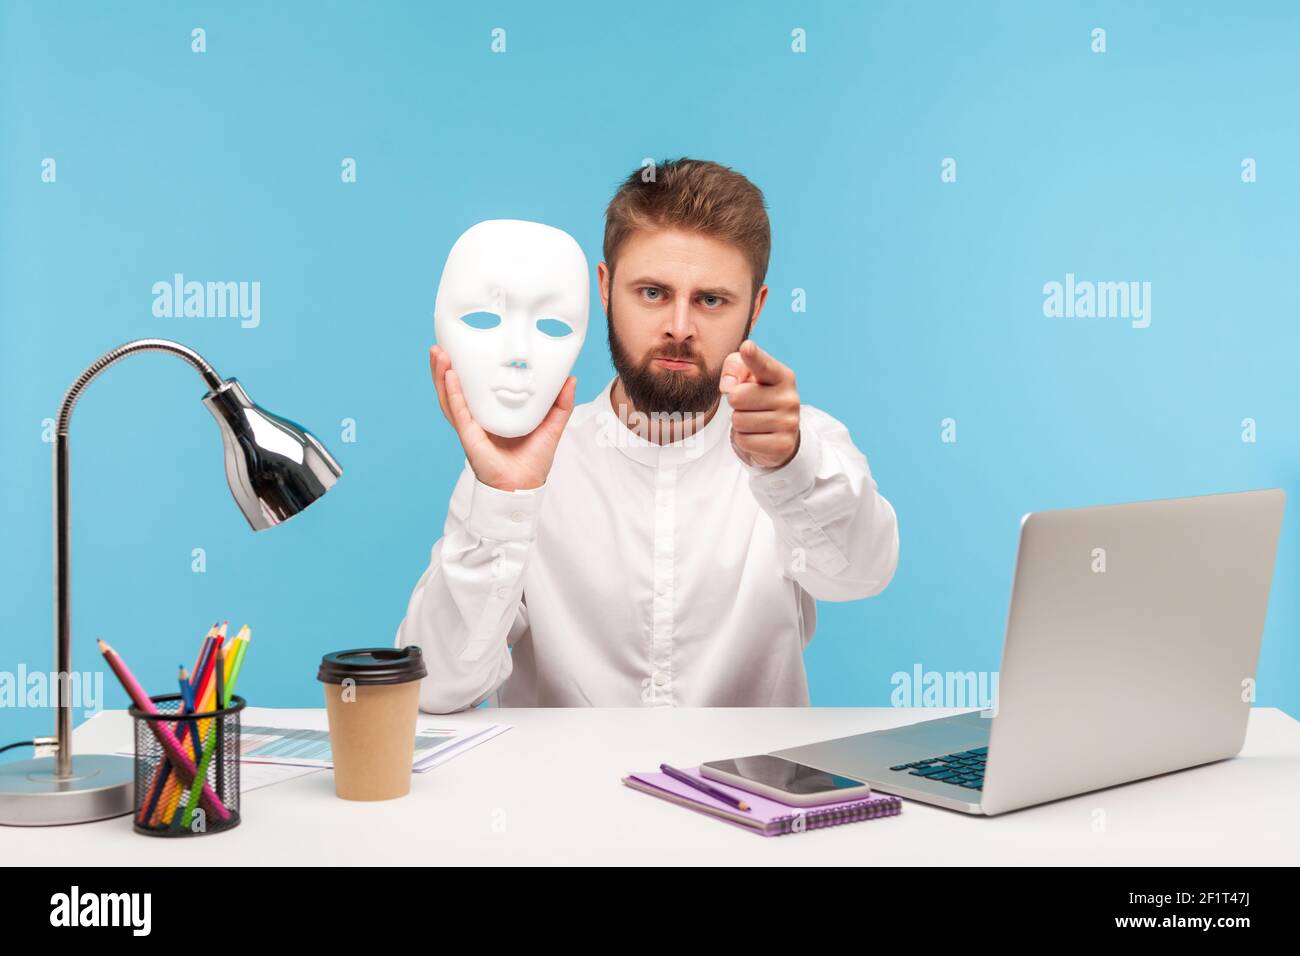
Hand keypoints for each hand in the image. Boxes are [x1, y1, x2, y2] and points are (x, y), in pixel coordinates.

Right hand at [429, 345, 575, 491]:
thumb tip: (570, 378)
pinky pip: (459, 412)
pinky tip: (449, 377)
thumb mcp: (552, 425)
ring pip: (448, 397)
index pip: (474, 385)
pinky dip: (453, 394)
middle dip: (444, 366)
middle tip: (441, 344)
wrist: (525, 487)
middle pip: (453, 388)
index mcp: (491, 413)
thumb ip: (560, 403)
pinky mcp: (469, 437)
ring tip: (438, 353)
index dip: (465, 366)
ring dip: (441, 375)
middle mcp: (476, 418)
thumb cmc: (533, 460)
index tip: (461, 345)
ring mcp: (470, 427)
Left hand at [719, 340, 800, 469]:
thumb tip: (728, 386)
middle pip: (737, 397)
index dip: (753, 357)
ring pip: (738, 421)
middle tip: (749, 406)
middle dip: (735, 403)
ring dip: (739, 423)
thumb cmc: (757, 397)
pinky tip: (757, 435)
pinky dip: (744, 439)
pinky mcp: (783, 445)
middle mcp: (790, 397)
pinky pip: (743, 441)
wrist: (779, 433)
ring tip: (754, 420)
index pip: (763, 365)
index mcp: (782, 375)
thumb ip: (734, 367)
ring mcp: (789, 422)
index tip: (747, 347)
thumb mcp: (745, 376)